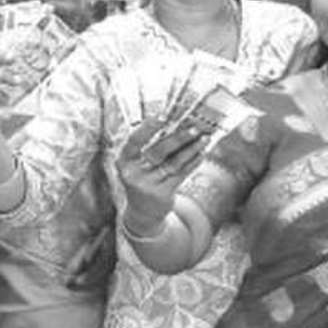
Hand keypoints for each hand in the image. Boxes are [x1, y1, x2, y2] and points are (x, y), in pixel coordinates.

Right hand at [117, 117, 209, 234]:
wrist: (142, 211)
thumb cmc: (142, 179)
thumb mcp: (137, 164)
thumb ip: (149, 146)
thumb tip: (175, 124)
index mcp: (123, 161)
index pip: (134, 141)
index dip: (147, 128)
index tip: (163, 115)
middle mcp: (133, 173)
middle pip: (158, 151)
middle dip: (178, 138)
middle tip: (194, 127)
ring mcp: (147, 185)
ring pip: (173, 163)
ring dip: (191, 149)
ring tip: (204, 138)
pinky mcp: (162, 193)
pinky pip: (181, 174)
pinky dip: (193, 162)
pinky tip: (201, 153)